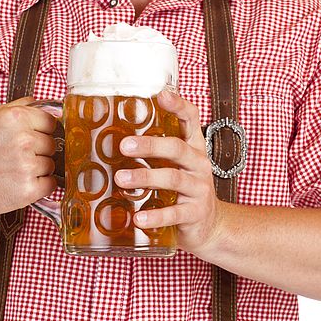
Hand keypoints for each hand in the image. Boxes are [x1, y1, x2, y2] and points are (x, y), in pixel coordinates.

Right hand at [0, 97, 56, 213]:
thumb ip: (22, 106)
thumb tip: (46, 104)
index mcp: (15, 118)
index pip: (51, 122)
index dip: (42, 131)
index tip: (31, 137)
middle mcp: (23, 140)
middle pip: (52, 144)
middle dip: (39, 151)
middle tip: (16, 156)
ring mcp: (26, 166)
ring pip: (51, 165)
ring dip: (38, 169)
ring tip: (14, 169)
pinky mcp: (27, 189)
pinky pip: (50, 184)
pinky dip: (39, 186)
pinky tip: (20, 182)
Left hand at [114, 90, 225, 255]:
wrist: (209, 225)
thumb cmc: (184, 190)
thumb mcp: (175, 166)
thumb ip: (154, 153)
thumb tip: (110, 139)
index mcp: (193, 148)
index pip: (191, 119)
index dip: (178, 106)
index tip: (161, 95)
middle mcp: (199, 164)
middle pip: (177, 148)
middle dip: (150, 145)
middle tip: (124, 146)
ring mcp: (199, 188)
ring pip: (173, 178)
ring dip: (146, 177)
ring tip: (121, 179)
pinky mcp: (195, 213)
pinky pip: (174, 213)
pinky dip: (155, 216)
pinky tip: (139, 218)